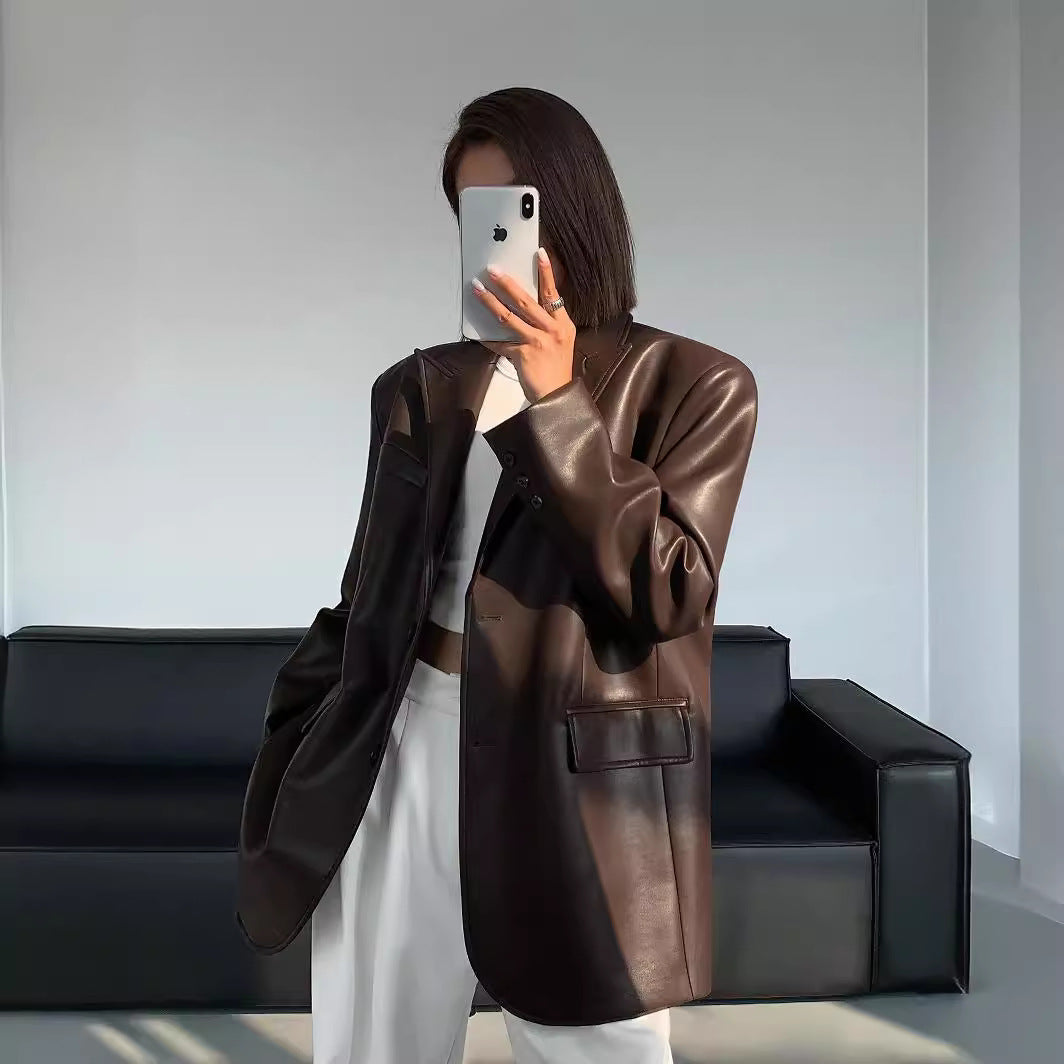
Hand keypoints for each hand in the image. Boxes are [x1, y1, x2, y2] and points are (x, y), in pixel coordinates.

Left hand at [472, 248, 576, 401]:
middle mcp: (551, 330)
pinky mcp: (522, 355)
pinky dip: (487, 338)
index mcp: (562, 324)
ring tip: (478, 289)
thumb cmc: (556, 369)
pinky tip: (475, 331)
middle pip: (526, 301)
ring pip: (509, 317)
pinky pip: (500, 343)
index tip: (539, 253)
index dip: (546, 273)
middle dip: (507, 284)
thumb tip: (525, 307)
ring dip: (491, 302)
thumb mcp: (560, 341)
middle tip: (493, 270)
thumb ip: (547, 324)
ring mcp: (536, 342)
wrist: (556, 396)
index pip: (553, 294)